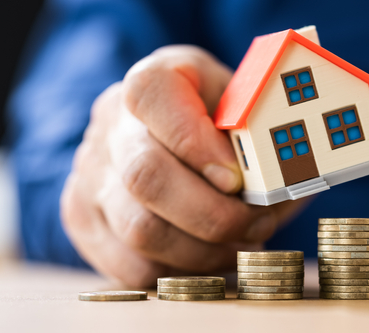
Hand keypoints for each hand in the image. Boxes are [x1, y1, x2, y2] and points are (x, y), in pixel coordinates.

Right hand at [61, 46, 305, 286]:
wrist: (182, 142)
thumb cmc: (225, 125)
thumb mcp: (249, 111)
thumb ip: (262, 135)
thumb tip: (283, 182)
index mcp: (151, 80)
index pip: (152, 96)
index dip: (194, 141)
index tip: (236, 177)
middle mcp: (110, 124)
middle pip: (145, 176)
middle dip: (213, 214)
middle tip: (258, 225)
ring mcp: (89, 174)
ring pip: (139, 230)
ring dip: (204, 251)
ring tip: (242, 245)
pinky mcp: (85, 220)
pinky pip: (130, 266)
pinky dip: (181, 273)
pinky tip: (212, 258)